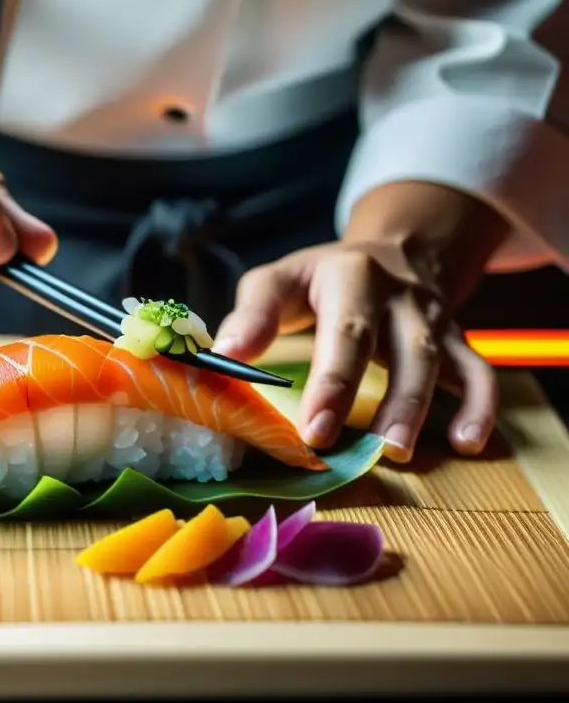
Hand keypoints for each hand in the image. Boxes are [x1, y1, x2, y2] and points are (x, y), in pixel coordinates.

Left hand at [211, 183, 510, 461]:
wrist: (394, 250)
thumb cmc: (321, 278)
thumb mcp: (279, 279)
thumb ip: (252, 314)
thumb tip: (222, 356)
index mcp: (351, 276)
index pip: (345, 331)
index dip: (332, 382)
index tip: (313, 430)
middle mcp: (399, 295)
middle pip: (398, 348)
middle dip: (378, 400)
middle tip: (353, 447)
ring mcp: (432, 317)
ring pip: (437, 362)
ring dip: (418, 408)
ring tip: (397, 452)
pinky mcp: (456, 338)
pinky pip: (479, 371)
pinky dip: (480, 406)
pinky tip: (468, 442)